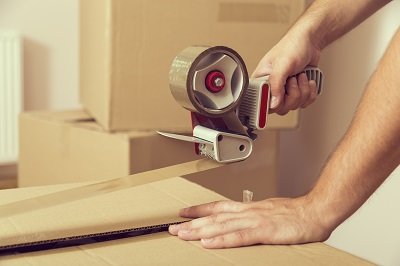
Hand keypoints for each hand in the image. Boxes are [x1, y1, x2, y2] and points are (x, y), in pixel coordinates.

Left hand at [169, 197, 331, 248]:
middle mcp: (247, 212)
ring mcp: (254, 221)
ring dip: (200, 231)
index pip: (218, 207)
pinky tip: (209, 243)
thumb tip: (240, 221)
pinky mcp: (264, 232)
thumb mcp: (268, 211)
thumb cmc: (295, 213)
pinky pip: (239, 237)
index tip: (184, 212)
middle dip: (192, 223)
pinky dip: (222, 240)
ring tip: (182, 235)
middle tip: (173, 228)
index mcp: (248, 208)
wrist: (315, 211)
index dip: (199, 209)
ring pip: (221, 226)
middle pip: (214, 217)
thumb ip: (253, 216)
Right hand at [252, 29, 321, 114]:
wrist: (310, 42)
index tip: (282, 93)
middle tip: (293, 79)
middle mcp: (271, 88)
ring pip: (294, 106)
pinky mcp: (297, 93)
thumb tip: (273, 104)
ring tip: (300, 76)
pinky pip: (304, 104)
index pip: (262, 103)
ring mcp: (284, 92)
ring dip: (303, 91)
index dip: (274, 101)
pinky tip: (307, 81)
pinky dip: (310, 93)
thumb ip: (275, 84)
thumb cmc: (292, 46)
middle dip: (293, 94)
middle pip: (280, 108)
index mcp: (260, 81)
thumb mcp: (282, 64)